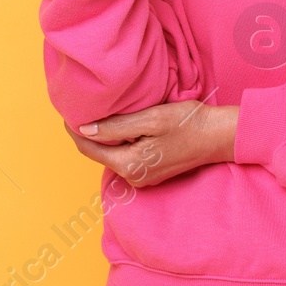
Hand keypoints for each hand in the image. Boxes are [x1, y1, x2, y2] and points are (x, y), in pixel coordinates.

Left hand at [63, 101, 237, 187]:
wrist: (219, 136)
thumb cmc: (188, 123)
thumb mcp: (150, 119)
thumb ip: (116, 127)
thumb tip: (84, 129)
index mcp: (129, 165)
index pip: (89, 148)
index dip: (74, 129)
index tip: (66, 111)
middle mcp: (133, 177)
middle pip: (98, 153)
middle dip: (86, 133)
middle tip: (77, 108)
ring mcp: (143, 177)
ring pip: (112, 155)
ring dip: (102, 137)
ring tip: (95, 113)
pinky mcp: (152, 172)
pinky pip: (126, 156)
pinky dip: (118, 142)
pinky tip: (118, 125)